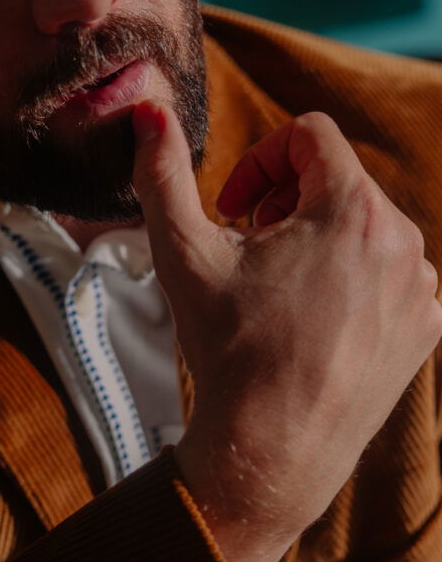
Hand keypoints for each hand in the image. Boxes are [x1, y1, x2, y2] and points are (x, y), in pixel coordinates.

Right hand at [132, 103, 441, 561]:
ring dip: (316, 240)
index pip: (310, 135)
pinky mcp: (425, 329)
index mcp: (353, 209)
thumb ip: (161, 173)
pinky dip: (348, 280)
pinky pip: (388, 274)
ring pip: (363, 227)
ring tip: (277, 290)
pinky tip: (310, 321)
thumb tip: (148, 109)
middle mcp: (403, 241)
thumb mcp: (183, 253)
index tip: (231, 208)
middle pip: (337, 181)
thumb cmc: (228, 350)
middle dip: (285, 203)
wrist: (271, 452)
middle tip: (246, 252)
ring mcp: (421, 289)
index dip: (260, 160)